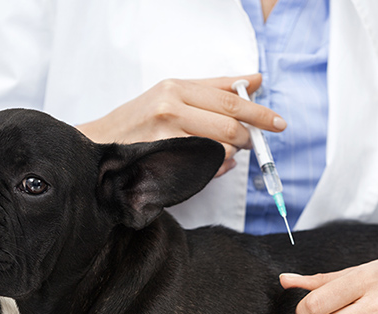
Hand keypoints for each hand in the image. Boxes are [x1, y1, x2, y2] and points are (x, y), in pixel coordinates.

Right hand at [77, 74, 286, 176]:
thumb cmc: (137, 121)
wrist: (99, 146)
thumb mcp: (172, 94)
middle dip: (248, 138)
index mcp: (175, 88)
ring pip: (219, 150)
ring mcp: (165, 137)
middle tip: (252, 143)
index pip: (229, 99)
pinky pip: (203, 168)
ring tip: (224, 154)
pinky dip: (215, 169)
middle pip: (229, 126)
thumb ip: (214, 87)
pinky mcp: (162, 162)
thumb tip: (255, 81)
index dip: (258, 112)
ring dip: (230, 156)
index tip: (278, 122)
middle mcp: (170, 108)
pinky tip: (210, 165)